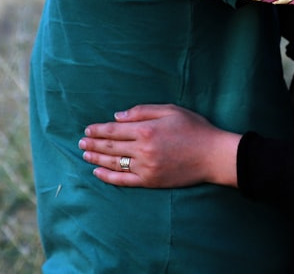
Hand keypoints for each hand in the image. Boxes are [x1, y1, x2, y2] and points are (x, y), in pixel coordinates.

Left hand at [78, 104, 240, 187]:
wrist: (213, 155)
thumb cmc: (195, 129)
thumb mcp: (171, 110)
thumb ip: (143, 111)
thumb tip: (118, 116)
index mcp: (146, 129)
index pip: (114, 130)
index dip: (98, 129)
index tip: (87, 129)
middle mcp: (142, 149)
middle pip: (111, 146)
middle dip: (93, 143)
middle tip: (80, 142)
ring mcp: (145, 167)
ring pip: (113, 163)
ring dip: (96, 158)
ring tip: (85, 154)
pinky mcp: (150, 181)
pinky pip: (123, 180)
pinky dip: (108, 176)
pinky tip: (98, 172)